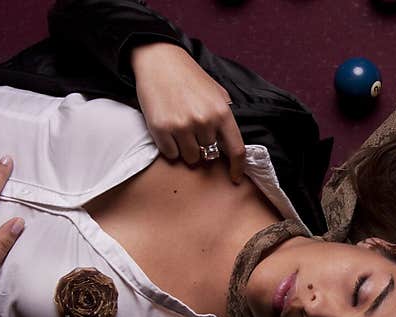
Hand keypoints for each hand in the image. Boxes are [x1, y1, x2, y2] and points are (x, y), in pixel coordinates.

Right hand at [131, 42, 245, 182]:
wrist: (158, 59)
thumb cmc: (188, 75)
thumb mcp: (216, 91)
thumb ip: (225, 114)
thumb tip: (230, 140)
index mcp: (222, 112)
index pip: (236, 150)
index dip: (237, 168)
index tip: (235, 178)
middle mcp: (204, 121)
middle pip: (209, 156)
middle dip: (204, 148)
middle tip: (194, 132)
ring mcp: (181, 126)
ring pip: (190, 158)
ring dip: (187, 150)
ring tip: (181, 130)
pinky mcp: (161, 129)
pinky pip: (171, 154)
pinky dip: (170, 148)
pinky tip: (169, 130)